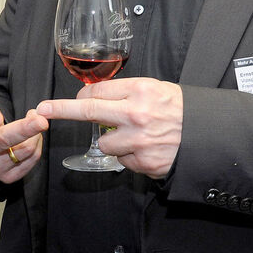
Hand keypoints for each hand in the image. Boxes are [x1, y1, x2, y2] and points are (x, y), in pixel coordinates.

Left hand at [36, 77, 182, 177]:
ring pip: (104, 144)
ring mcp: (140, 141)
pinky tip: (147, 149)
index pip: (96, 91)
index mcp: (140, 92)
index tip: (61, 100)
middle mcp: (136, 115)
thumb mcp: (156, 89)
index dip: (80, 96)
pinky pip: (122, 161)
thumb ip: (125, 93)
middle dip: (62, 109)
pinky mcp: (145, 163)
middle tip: (43, 109)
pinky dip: (130, 156)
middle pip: (89, 112)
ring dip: (113, 142)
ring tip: (136, 137)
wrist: (209, 135)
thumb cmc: (180, 109)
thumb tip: (93, 97)